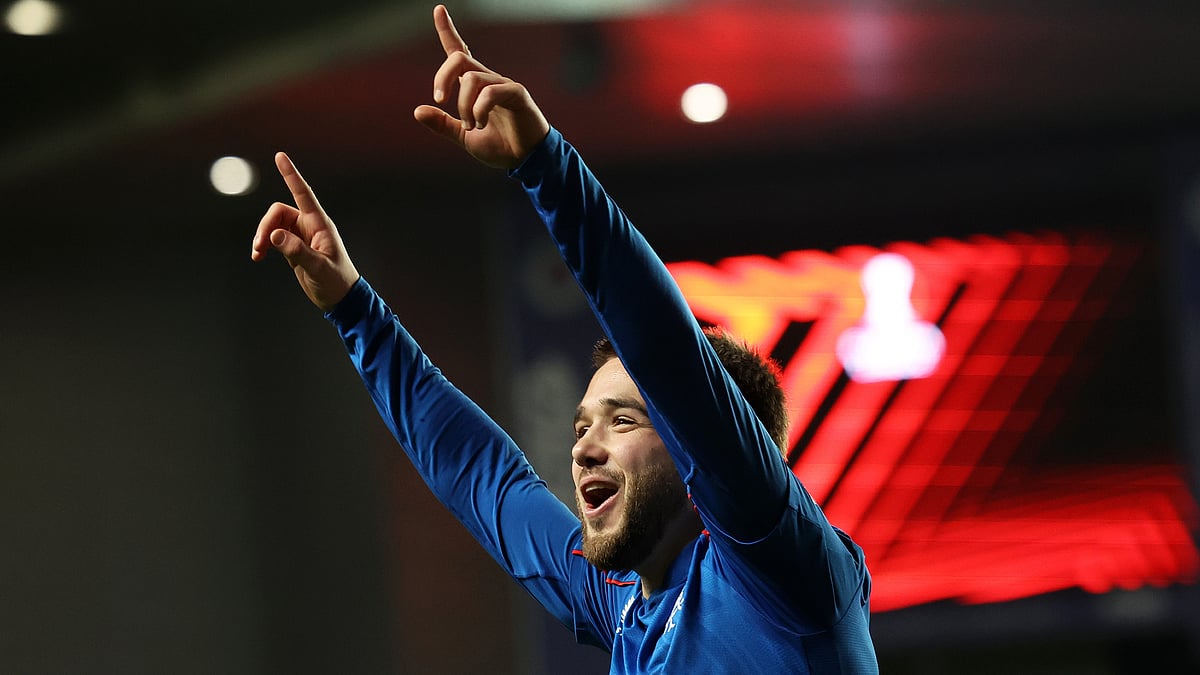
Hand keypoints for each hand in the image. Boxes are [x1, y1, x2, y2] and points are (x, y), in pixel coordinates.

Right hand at [250, 152, 359, 311]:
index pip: (303, 194)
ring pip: (273, 224)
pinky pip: (273, 237)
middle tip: (259, 246)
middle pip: (279, 212)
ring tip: (257, 254)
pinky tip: (259, 256)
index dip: (291, 175)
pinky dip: (264, 244)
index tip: (280, 156)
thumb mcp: (317, 268)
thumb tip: (274, 235)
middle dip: (265, 225)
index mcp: (320, 224)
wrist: (340, 299)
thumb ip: (297, 251)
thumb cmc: (336, 282)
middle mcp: (310, 226)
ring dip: (262, 236)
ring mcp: (301, 236)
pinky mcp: (294, 247)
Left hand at [413, 4, 549, 169]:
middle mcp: (488, 80)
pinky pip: (491, 92)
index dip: (447, 30)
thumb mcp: (464, 137)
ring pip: (472, 79)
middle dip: (442, 77)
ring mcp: (503, 85)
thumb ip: (443, 124)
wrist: (525, 160)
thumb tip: (417, 111)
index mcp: (475, 87)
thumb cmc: (500, 146)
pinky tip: (482, 124)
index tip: (438, 9)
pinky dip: (480, 110)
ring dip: (464, 106)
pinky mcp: (517, 93)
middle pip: (458, 59)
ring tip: (472, 126)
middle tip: (439, 100)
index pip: (459, 52)